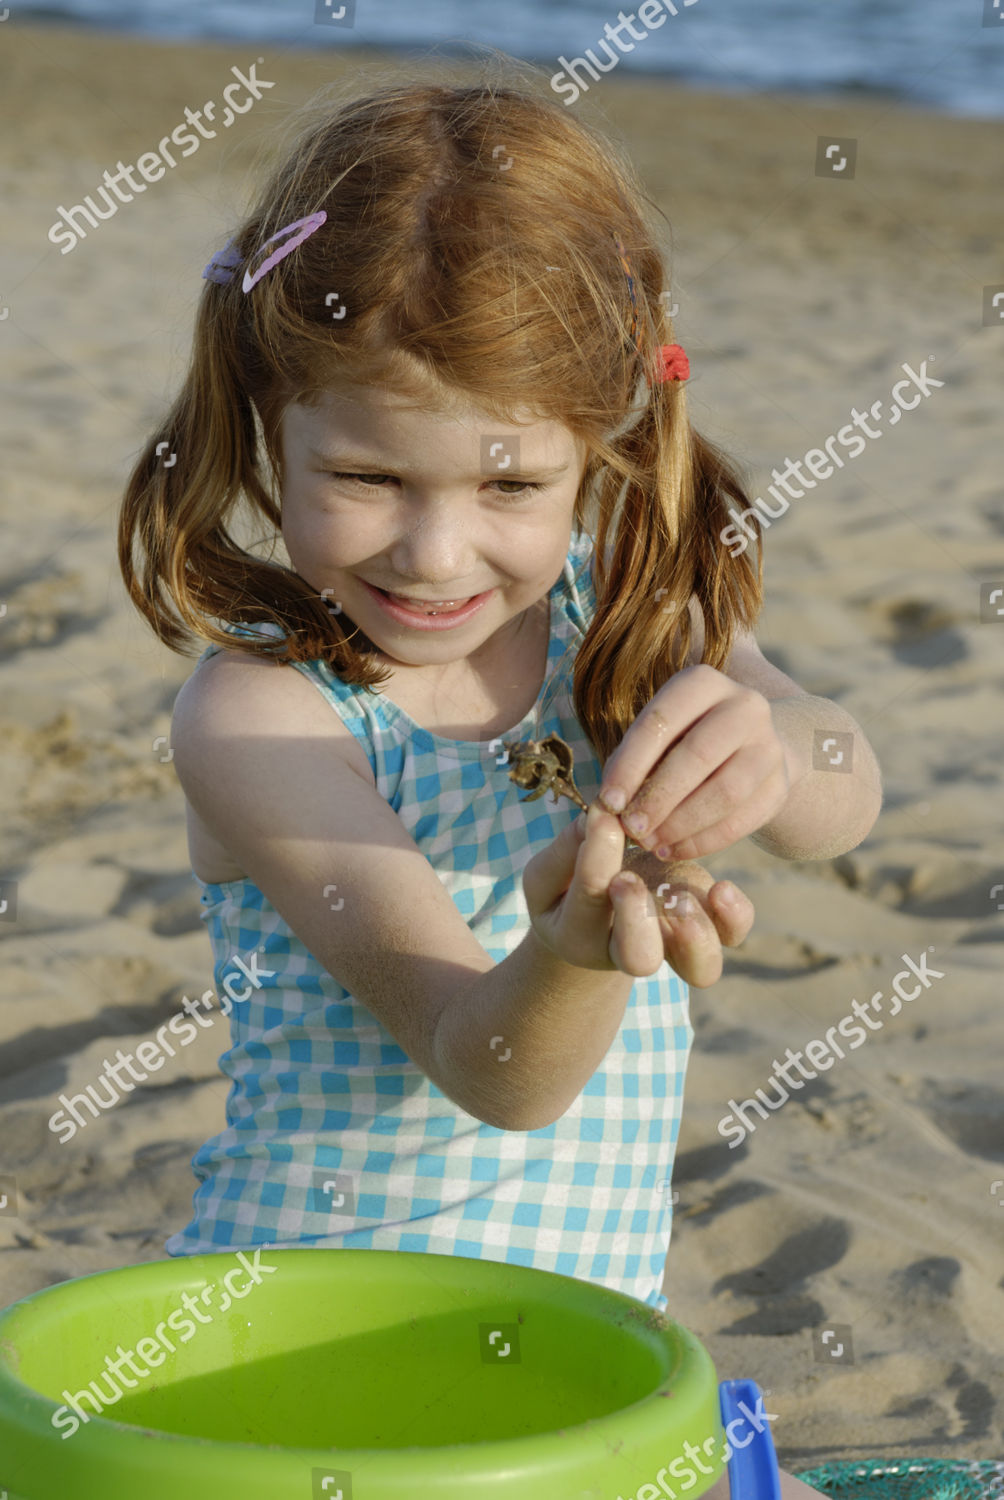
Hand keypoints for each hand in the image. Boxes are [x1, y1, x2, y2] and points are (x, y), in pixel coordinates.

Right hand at [522, 801, 753, 987]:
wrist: (598, 921)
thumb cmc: (566, 891)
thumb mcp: (549, 873)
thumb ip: (569, 847)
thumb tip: (603, 812)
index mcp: (580, 936)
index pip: (590, 897)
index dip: (597, 854)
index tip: (602, 815)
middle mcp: (629, 950)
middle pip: (640, 958)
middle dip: (634, 915)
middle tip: (626, 879)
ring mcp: (674, 942)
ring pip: (700, 966)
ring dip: (695, 930)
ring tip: (681, 896)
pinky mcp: (706, 925)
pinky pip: (732, 935)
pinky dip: (734, 916)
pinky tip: (721, 888)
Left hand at [597, 664, 792, 860]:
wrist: (749, 749)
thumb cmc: (684, 740)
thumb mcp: (658, 735)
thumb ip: (632, 761)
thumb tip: (610, 803)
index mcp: (704, 683)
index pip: (662, 721)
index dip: (631, 764)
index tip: (609, 801)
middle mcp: (745, 705)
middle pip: (697, 754)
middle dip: (658, 797)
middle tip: (632, 828)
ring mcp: (769, 745)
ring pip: (725, 792)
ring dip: (682, 824)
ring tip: (652, 843)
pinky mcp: (780, 784)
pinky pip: (742, 820)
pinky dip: (704, 841)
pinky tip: (675, 849)